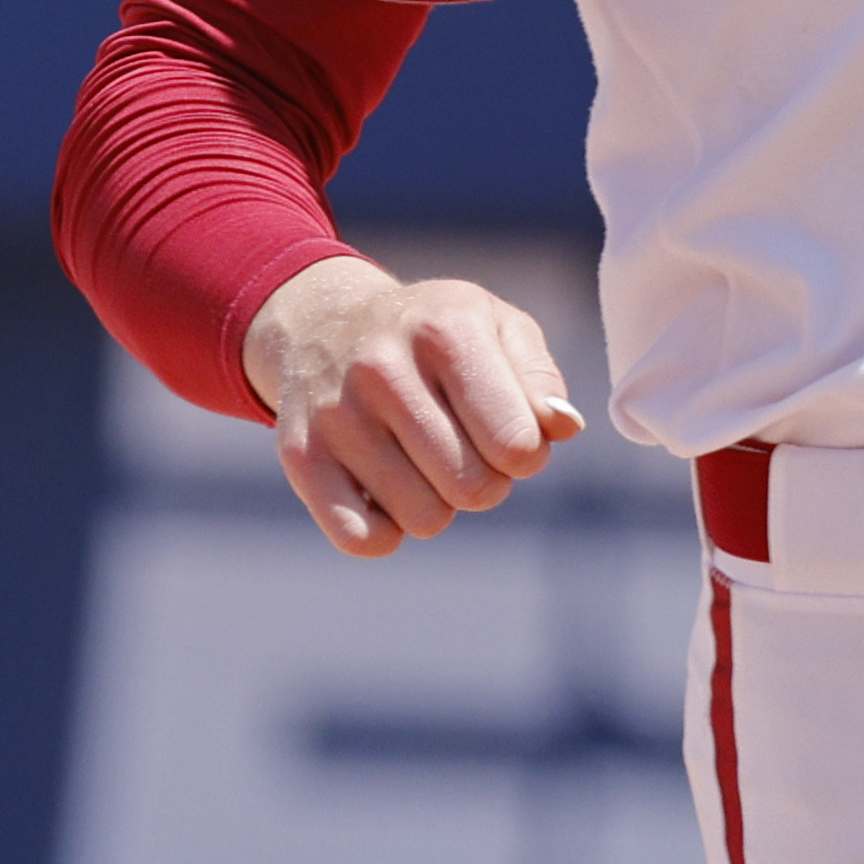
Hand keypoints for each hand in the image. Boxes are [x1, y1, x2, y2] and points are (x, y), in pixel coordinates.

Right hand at [240, 258, 585, 557]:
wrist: (327, 324)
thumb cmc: (437, 335)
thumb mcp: (500, 328)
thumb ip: (540, 381)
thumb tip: (562, 428)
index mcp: (446, 331)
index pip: (516, 443)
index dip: (527, 454)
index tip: (513, 436)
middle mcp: (383, 369)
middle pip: (473, 487)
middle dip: (488, 482)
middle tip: (470, 451)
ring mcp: (336, 415)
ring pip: (424, 518)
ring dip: (440, 504)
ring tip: (427, 461)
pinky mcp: (301, 457)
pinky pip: (361, 539)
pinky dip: (388, 531)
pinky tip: (388, 491)